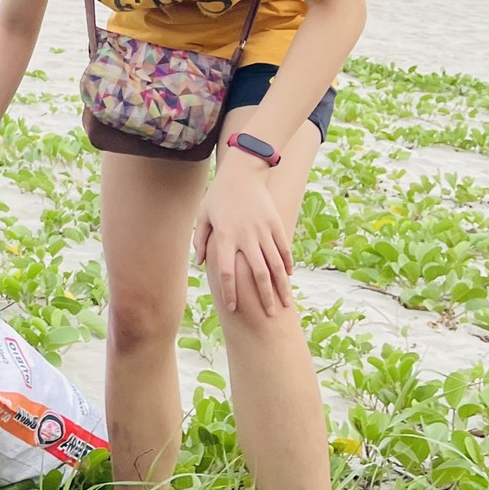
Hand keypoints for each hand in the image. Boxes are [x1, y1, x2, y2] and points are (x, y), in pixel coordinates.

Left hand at [193, 160, 293, 315]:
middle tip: (268, 316)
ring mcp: (263, 230)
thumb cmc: (218, 195)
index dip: (230, 292)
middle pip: (257, 274)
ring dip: (281, 287)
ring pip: (275, 264)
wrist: (243, 172)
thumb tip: (200, 263)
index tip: (234, 308)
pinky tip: (288, 278)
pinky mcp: (276, 224)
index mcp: (225, 237)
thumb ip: (201, 239)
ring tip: (285, 304)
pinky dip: (287, 265)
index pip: (227, 272)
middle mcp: (246, 237)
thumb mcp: (204, 215)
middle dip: (263, 297)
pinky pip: (283, 249)